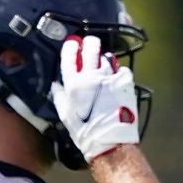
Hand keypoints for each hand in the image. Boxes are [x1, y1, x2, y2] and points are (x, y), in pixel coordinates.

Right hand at [49, 35, 139, 162]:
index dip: (70, 46)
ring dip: (103, 58)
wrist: (110, 139)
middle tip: (89, 44)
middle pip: (91, 48)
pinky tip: (115, 78)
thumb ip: (60, 96)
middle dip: (90, 43)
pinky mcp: (125, 82)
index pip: (70, 56)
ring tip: (101, 63)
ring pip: (107, 57)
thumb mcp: (64, 114)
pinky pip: (120, 69)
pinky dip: (117, 71)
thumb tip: (57, 84)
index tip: (72, 43)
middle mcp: (91, 76)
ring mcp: (110, 77)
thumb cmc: (83, 129)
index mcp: (74, 83)